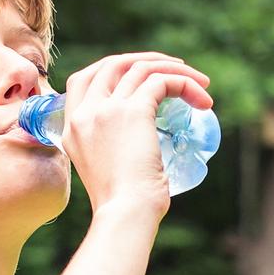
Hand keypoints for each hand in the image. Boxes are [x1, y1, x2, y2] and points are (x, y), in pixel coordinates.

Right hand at [58, 50, 212, 218]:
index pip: (83, 79)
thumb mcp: (104, 169)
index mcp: (70, 128)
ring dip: (175, 70)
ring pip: (141, 68)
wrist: (125, 214)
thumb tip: (137, 139)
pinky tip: (202, 100)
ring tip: (201, 84)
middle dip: (147, 60)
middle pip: (112, 64)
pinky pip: (162, 81)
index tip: (140, 75)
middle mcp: (83, 113)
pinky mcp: (133, 111)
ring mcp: (106, 109)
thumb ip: (110, 147)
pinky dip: (185, 84)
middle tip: (175, 70)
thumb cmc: (122, 204)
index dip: (113, 68)